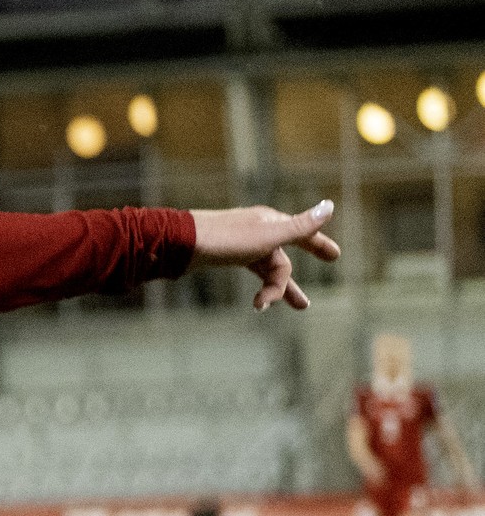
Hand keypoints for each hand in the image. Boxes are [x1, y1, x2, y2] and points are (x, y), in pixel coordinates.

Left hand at [188, 201, 334, 311]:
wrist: (180, 243)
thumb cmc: (225, 239)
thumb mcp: (268, 235)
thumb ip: (300, 226)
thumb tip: (330, 206)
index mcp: (271, 222)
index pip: (304, 232)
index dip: (319, 244)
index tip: (335, 256)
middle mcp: (259, 230)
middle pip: (281, 261)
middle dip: (288, 284)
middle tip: (302, 306)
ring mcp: (242, 243)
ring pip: (265, 269)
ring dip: (271, 290)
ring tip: (267, 308)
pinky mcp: (225, 254)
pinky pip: (249, 269)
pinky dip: (255, 284)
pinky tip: (256, 300)